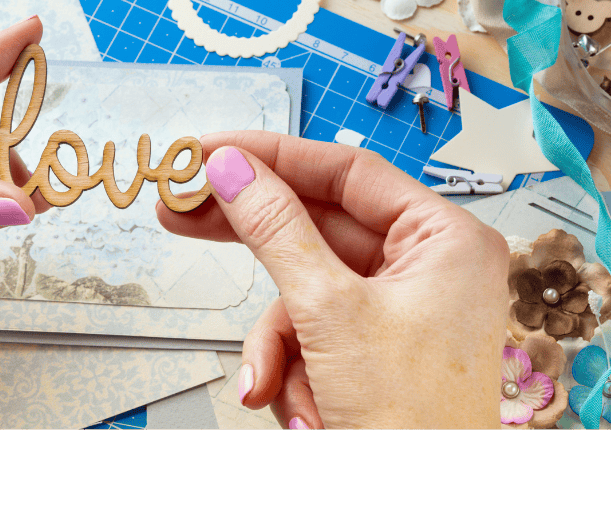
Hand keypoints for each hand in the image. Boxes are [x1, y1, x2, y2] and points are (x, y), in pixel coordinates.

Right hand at [157, 132, 508, 428]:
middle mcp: (423, 267)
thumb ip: (275, 228)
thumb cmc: (414, 426)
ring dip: (274, 341)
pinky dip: (289, 366)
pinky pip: (308, 331)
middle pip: (315, 225)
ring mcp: (395, 309)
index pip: (345, 172)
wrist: (420, 510)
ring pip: (302, 290)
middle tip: (184, 208)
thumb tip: (233, 169)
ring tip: (266, 383)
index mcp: (443, 240)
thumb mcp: (329, 311)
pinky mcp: (369, 346)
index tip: (213, 150)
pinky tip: (295, 406)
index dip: (273, 155)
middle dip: (251, 237)